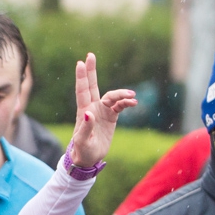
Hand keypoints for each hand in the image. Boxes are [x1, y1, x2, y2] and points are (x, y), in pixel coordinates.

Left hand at [66, 53, 138, 169]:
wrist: (89, 158)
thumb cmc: (82, 151)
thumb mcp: (82, 141)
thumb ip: (85, 127)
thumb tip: (88, 113)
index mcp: (83, 111)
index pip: (82, 91)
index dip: (82, 77)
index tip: (81, 63)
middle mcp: (92, 107)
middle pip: (92, 85)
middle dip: (91, 71)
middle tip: (90, 55)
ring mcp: (102, 111)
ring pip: (112, 96)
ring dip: (121, 94)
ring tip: (131, 96)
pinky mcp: (111, 117)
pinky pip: (121, 105)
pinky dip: (126, 102)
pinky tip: (133, 102)